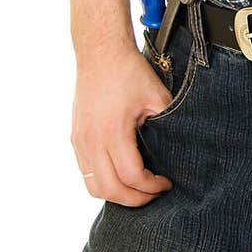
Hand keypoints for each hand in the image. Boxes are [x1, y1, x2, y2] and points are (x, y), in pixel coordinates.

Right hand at [70, 46, 174, 206]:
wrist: (100, 51)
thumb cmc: (129, 71)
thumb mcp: (157, 96)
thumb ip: (166, 125)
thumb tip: (176, 150)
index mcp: (113, 132)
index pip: (131, 176)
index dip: (151, 187)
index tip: (166, 183)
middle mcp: (91, 141)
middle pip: (110, 190)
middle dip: (135, 199)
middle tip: (154, 194)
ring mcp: (80, 141)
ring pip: (93, 187)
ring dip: (116, 195)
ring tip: (137, 189)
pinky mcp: (76, 137)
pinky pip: (86, 173)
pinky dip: (103, 182)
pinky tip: (121, 176)